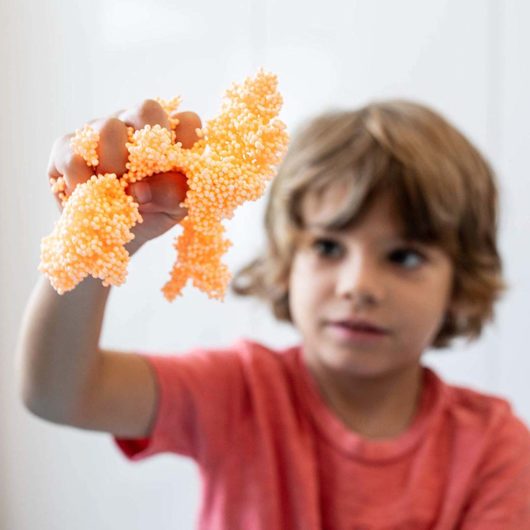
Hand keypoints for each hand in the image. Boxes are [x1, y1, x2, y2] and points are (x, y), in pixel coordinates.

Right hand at [47, 100, 201, 251]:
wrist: (113, 233)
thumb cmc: (151, 213)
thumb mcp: (172, 209)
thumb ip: (173, 195)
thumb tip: (143, 189)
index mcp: (169, 137)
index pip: (188, 122)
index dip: (187, 145)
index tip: (179, 174)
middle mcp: (136, 125)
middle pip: (148, 109)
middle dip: (149, 146)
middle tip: (144, 180)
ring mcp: (100, 131)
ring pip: (108, 129)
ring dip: (115, 167)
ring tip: (116, 193)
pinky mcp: (67, 148)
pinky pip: (74, 157)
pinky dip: (84, 183)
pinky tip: (91, 197)